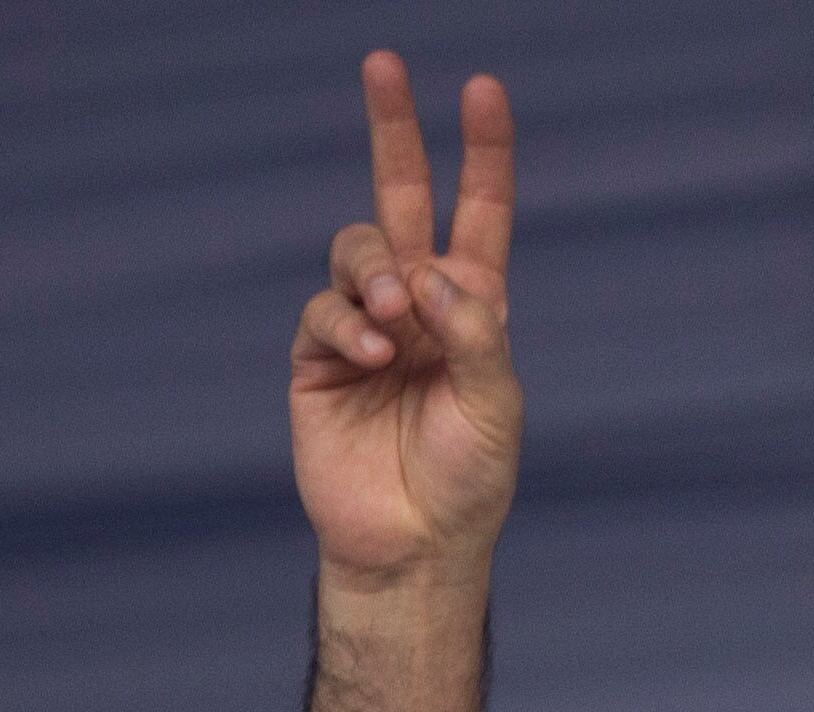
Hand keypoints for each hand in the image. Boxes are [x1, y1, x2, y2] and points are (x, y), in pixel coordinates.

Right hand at [291, 52, 521, 585]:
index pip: (478, 212)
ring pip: (357, 250)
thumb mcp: (495, 402)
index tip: (482, 90)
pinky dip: (348, 324)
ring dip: (377, 270)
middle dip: (393, 129)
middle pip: (401, 196)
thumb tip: (427, 273)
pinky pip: (324, 310)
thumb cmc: (467, 479)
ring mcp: (364, 327)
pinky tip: (372, 357)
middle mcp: (417, 303)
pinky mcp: (318, 359)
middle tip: (384, 63)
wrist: (411, 546)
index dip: (482, 152)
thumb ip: (472, 332)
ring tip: (396, 322)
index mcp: (473, 305)